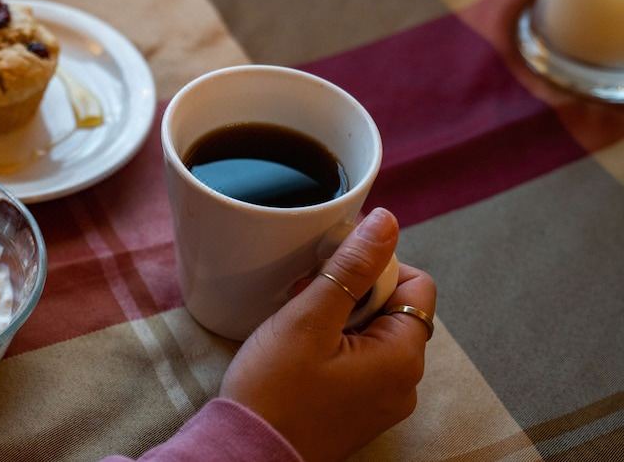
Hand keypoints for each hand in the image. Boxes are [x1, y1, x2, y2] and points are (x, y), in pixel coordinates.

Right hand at [220, 208, 435, 461]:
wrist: (247, 452)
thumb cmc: (273, 391)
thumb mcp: (309, 319)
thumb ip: (351, 267)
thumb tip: (386, 222)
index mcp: (403, 357)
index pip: (415, 284)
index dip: (375, 268)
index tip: (331, 274)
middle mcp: (404, 382)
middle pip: (395, 307)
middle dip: (353, 292)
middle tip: (308, 299)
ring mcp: (383, 400)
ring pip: (375, 332)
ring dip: (341, 317)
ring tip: (300, 327)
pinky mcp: (360, 409)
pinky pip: (361, 360)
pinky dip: (335, 344)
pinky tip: (301, 349)